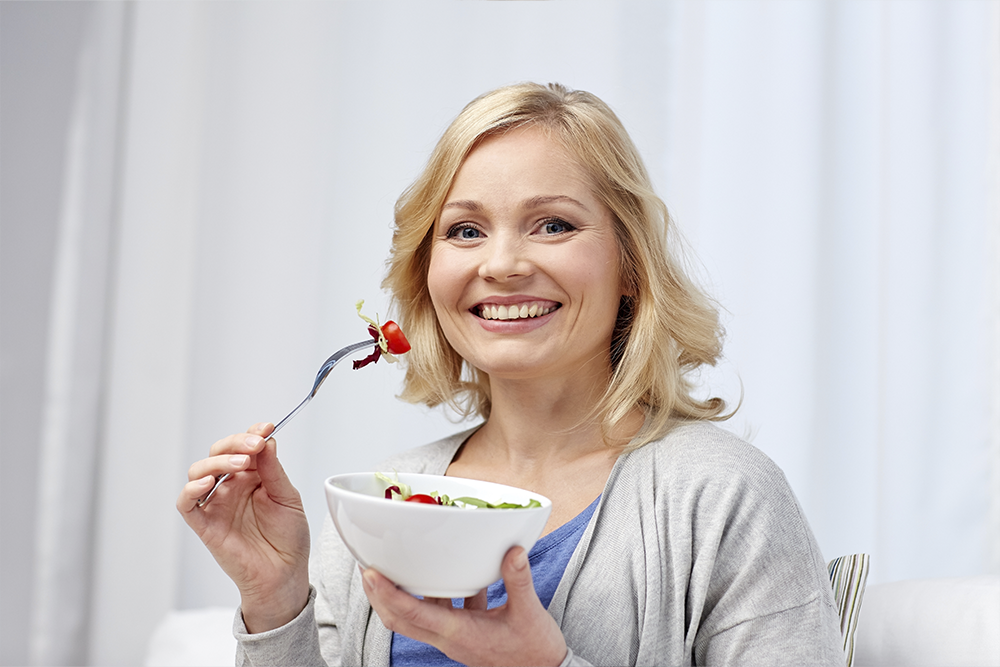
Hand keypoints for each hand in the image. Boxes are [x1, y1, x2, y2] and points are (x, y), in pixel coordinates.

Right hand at [177, 422, 310, 632]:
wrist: (285, 574)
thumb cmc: (288, 538)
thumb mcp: (288, 498)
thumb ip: (274, 470)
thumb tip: (266, 440)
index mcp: (253, 476)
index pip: (244, 446)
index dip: (252, 433)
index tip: (267, 427)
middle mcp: (232, 486)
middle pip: (220, 453)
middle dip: (235, 443)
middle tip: (254, 444)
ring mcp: (217, 504)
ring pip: (200, 472)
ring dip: (217, 462)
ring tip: (239, 463)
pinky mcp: (205, 525)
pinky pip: (187, 504)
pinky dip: (191, 490)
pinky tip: (208, 483)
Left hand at [362, 546, 567, 666]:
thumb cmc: (535, 651)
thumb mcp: (529, 612)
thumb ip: (518, 580)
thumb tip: (512, 551)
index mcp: (459, 633)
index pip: (412, 613)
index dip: (387, 593)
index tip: (370, 572)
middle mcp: (449, 637)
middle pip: (399, 619)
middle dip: (379, 595)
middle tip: (367, 568)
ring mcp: (454, 637)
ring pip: (415, 617)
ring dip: (401, 595)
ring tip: (395, 568)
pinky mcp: (464, 634)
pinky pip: (439, 613)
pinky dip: (435, 594)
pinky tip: (453, 574)